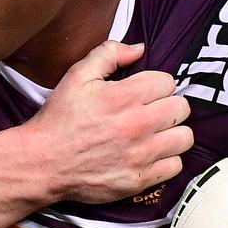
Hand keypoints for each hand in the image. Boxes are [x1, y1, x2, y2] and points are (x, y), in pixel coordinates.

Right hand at [21, 41, 192, 203]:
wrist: (42, 162)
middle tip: (153, 111)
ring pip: (185, 138)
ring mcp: (140, 155)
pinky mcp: (139, 179)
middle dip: (168, 106)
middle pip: (181, 108)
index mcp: (123, 96)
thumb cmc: (60, 119)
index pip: (168, 82)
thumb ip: (109, 54)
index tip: (145, 93)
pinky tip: (151, 154)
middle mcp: (137, 125)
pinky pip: (175, 166)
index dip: (156, 85)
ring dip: (173, 133)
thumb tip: (139, 48)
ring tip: (157, 133)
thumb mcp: (77, 76)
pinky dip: (167, 160)